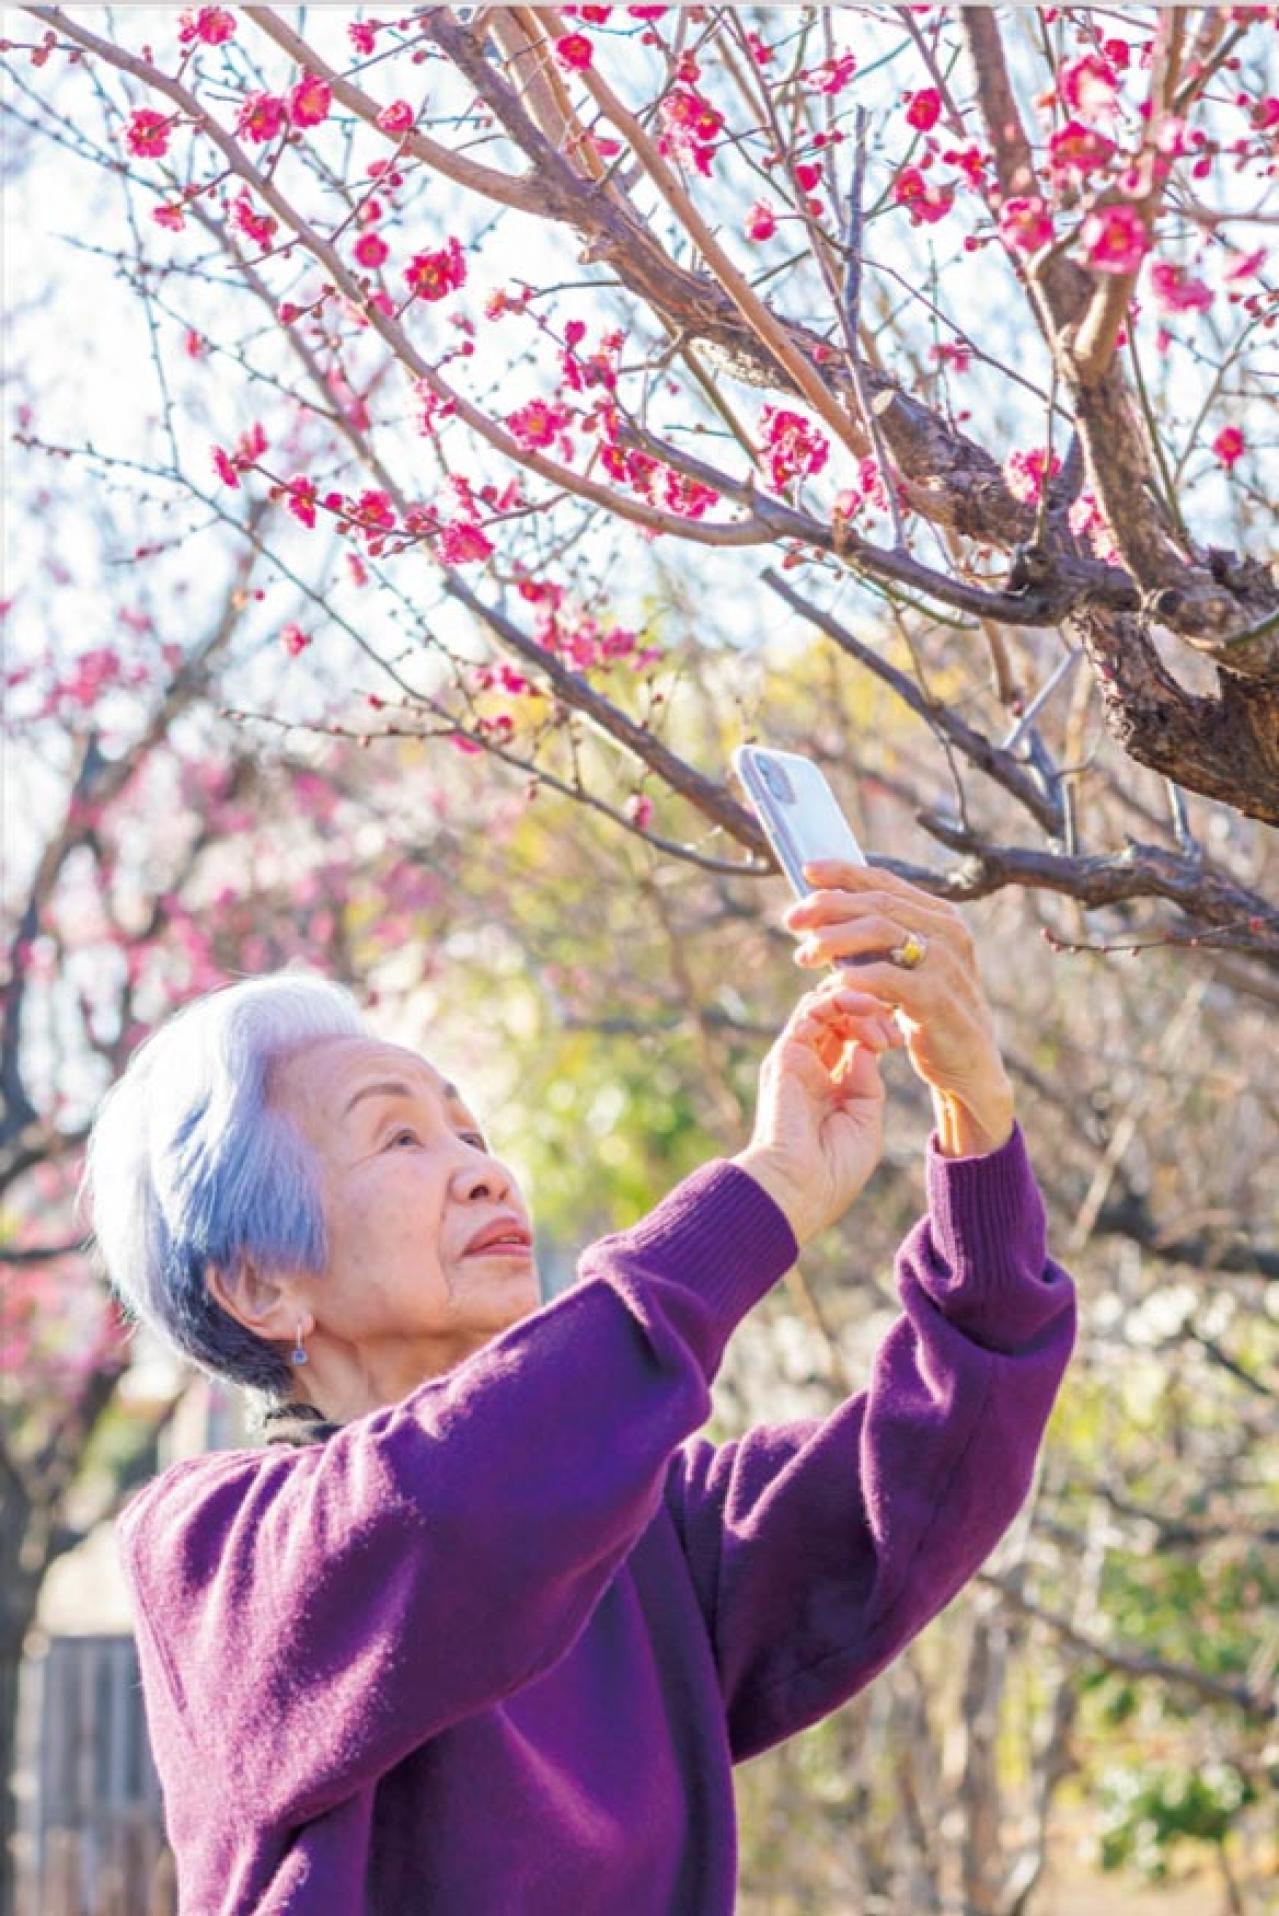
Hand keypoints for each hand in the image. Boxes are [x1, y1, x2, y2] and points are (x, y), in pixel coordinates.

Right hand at [731, 972, 903, 1247]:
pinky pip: (807, 1014)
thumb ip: (867, 1081)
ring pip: (821, 1009)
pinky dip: (835, 1002)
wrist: (800, 1189)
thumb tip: (869, 1045)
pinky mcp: (784, 1057)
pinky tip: (860, 1009)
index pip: (851, 1040)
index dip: (876, 1028)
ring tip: (878, 1009)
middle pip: (838, 1020)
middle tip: (892, 1022)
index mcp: (830, 1089)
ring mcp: (796, 1062)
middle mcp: (810, 1071)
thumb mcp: (865, 1120)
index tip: (899, 1038)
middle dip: (868, 1011)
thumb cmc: (834, 1169)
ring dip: (853, 1000)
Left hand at [781, 857, 1013, 1128]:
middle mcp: (946, 932)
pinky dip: (857, 975)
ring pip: (880, 931)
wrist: (968, 1062)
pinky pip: (889, 978)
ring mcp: (945, 963)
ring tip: (805, 955)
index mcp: (939, 916)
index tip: (807, 872)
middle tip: (793, 921)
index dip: (843, 873)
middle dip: (827, 907)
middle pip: (876, 904)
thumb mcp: (909, 966)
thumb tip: (821, 915)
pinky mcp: (938, 998)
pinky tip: (834, 980)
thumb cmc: (928, 1011)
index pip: (885, 883)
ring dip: (834, 939)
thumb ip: (879, 939)